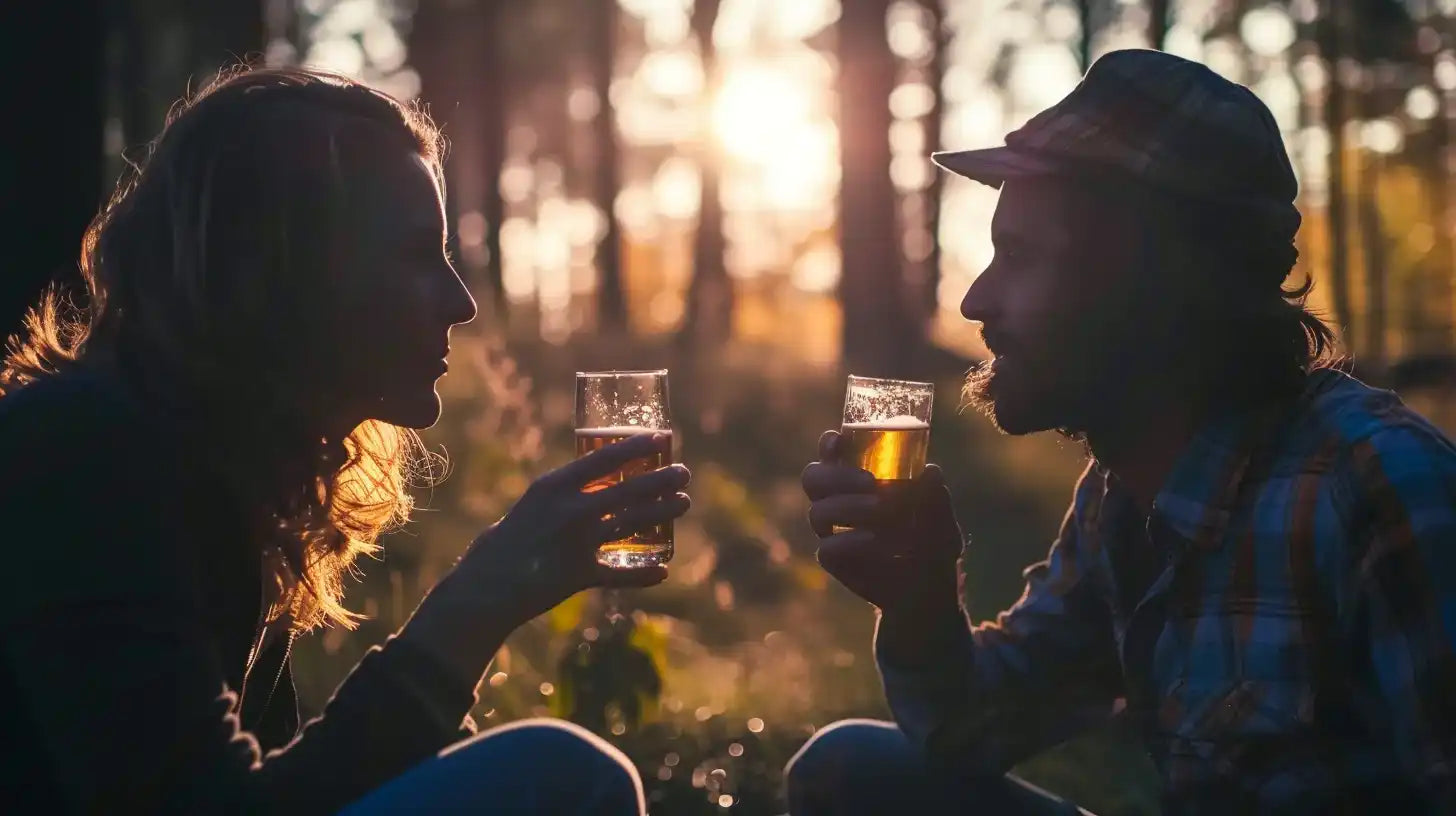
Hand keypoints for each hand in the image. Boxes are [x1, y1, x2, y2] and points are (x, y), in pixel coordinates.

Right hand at [456, 431, 690, 621]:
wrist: (486, 584)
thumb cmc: (511, 537)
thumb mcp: (536, 502)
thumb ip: (569, 493)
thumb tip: (606, 482)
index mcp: (554, 486)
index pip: (604, 458)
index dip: (638, 447)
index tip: (662, 439)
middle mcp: (570, 510)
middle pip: (628, 490)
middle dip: (662, 480)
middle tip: (684, 473)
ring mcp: (577, 542)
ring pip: (632, 523)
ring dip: (663, 512)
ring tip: (683, 503)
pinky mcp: (580, 574)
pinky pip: (620, 573)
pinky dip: (644, 573)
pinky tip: (664, 569)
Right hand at [802, 430, 961, 622]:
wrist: (929, 590)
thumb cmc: (933, 543)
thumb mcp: (941, 519)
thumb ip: (935, 496)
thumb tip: (929, 471)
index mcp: (859, 480)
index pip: (832, 454)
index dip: (829, 445)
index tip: (839, 441)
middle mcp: (841, 501)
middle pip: (814, 478)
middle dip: (836, 475)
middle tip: (868, 481)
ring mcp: (834, 532)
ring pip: (818, 511)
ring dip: (847, 506)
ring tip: (880, 510)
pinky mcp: (835, 560)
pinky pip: (827, 548)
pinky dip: (850, 541)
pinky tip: (873, 540)